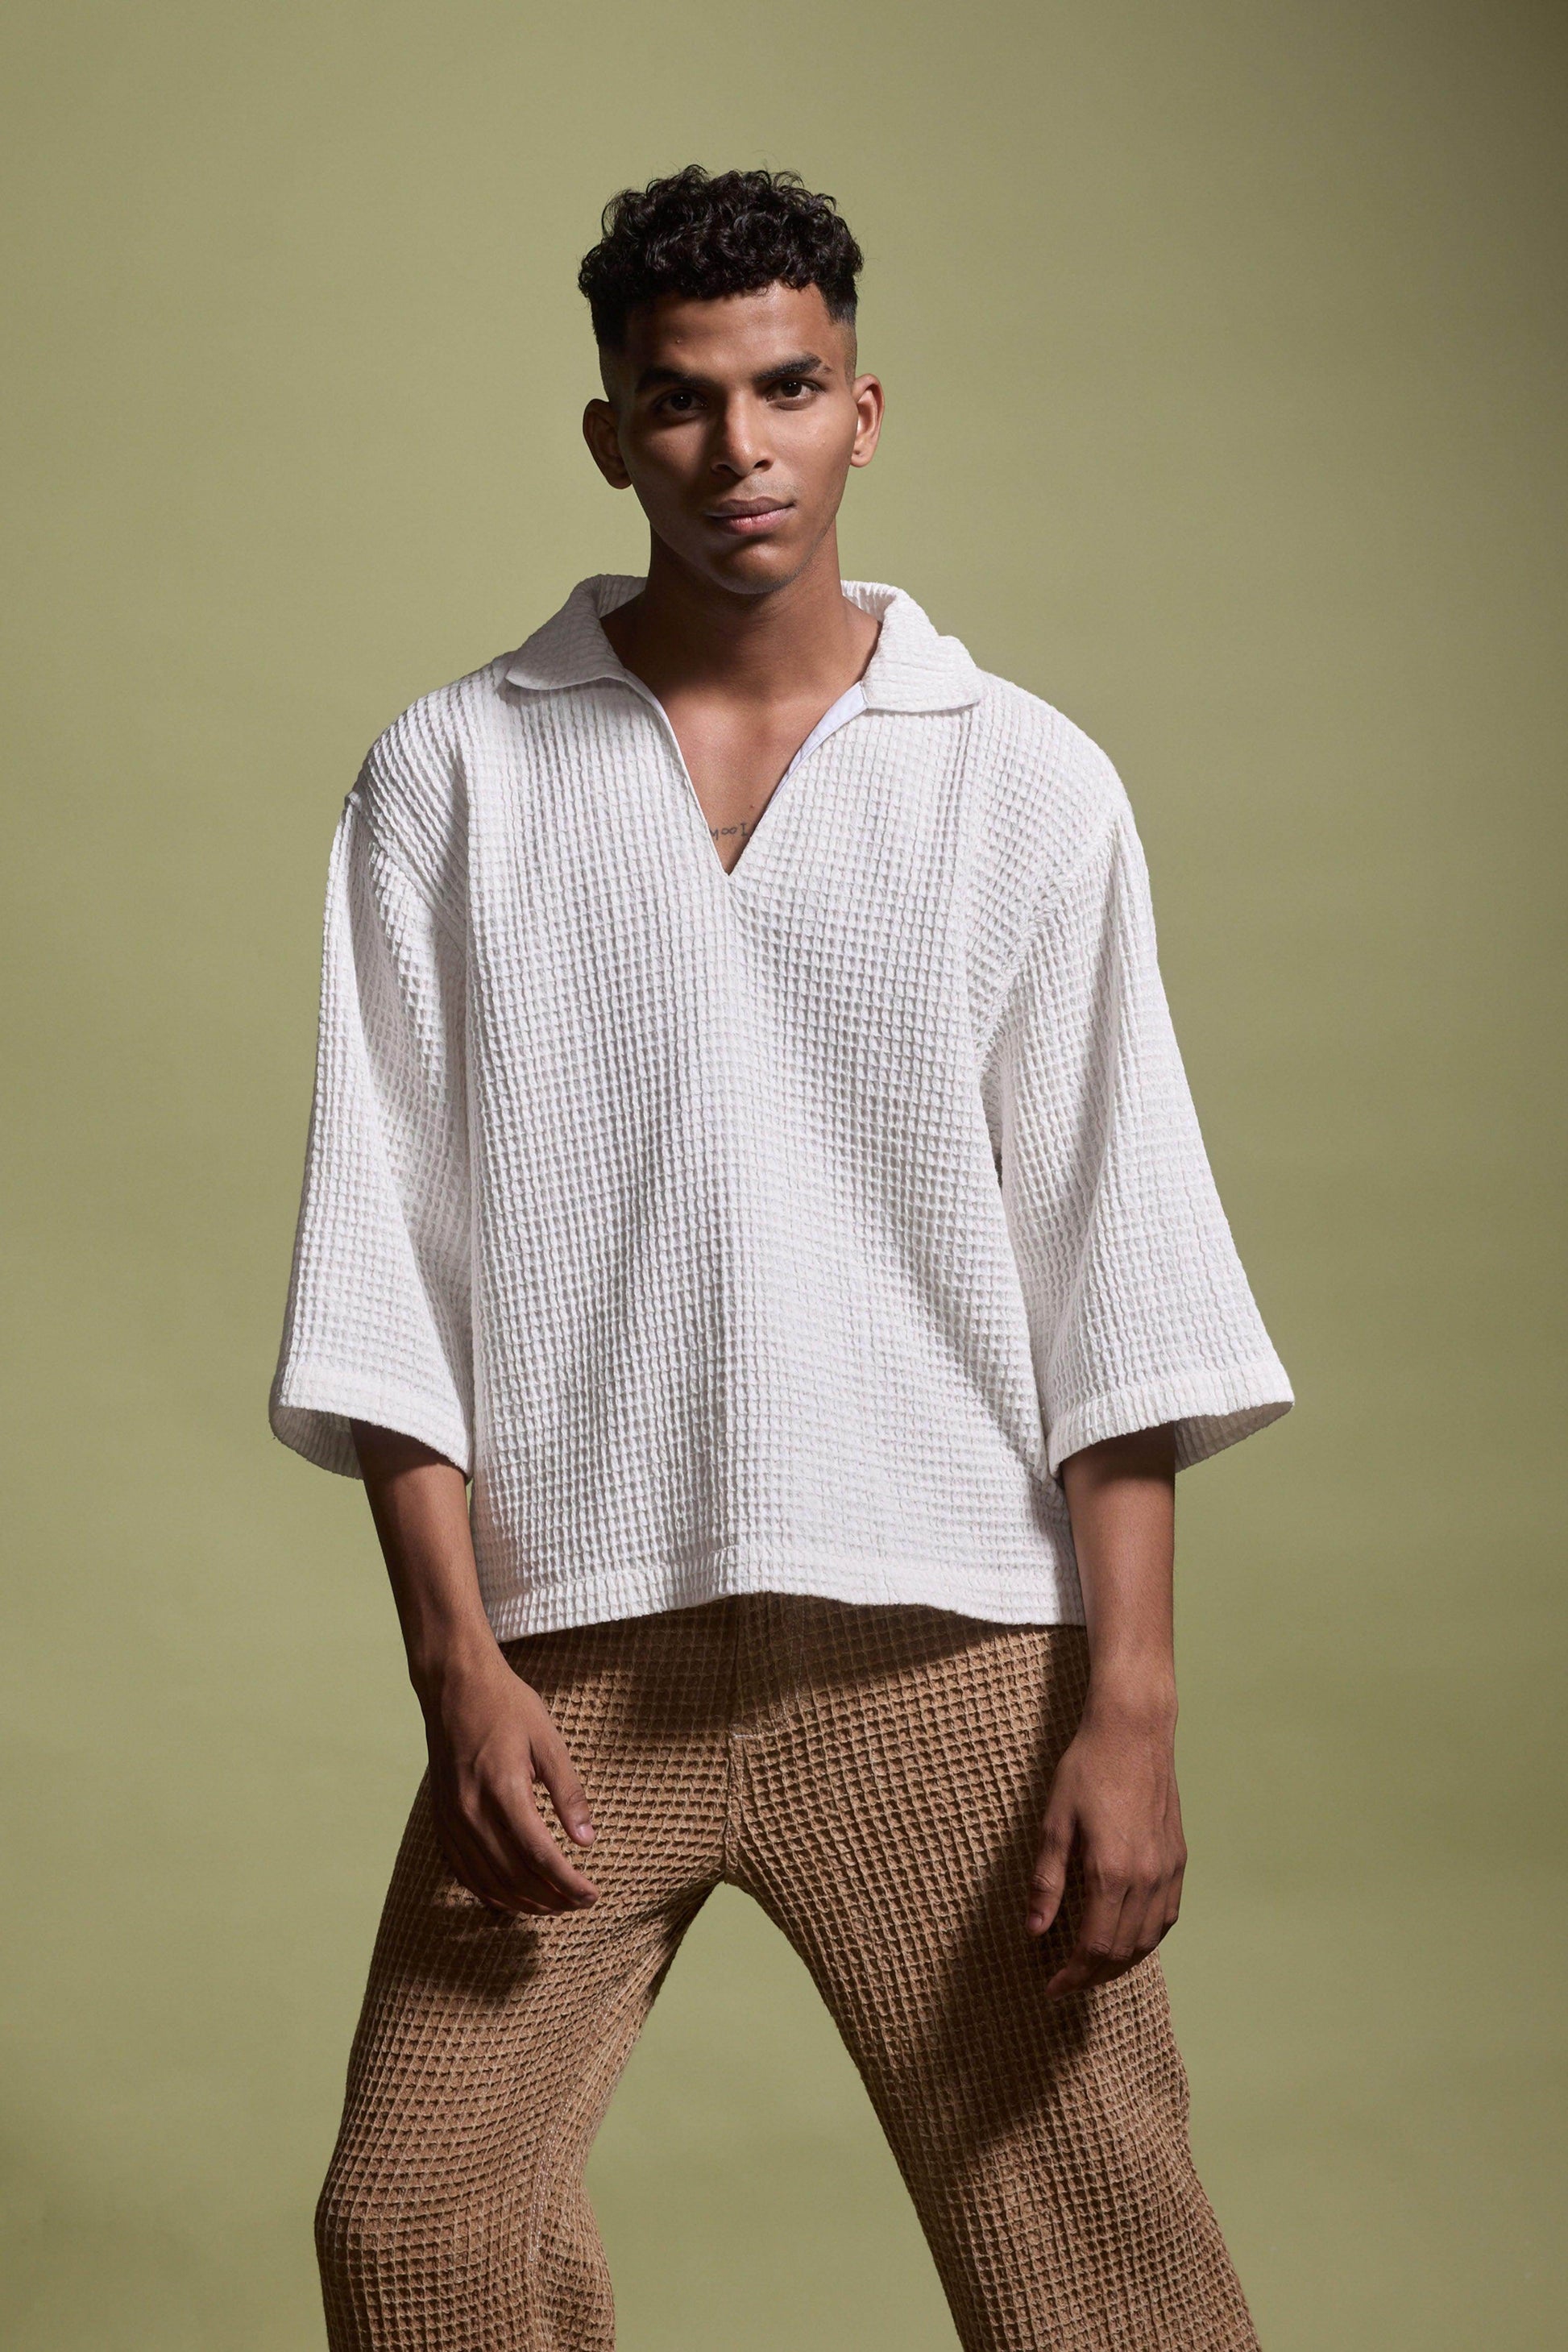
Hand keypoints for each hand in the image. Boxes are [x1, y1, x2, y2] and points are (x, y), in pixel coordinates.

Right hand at [419, 1648, 600, 1917]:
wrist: (454, 1686)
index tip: (592, 1895)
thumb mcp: (548, 1740)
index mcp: (503, 1789)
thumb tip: (587, 1840)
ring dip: (525, 1903)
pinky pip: (465, 1872)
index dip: (568, 1883)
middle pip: (515, 1876)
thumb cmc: (506, 1706)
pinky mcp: (443, 1821)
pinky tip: (513, 1898)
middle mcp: (472, 1812)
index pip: (540, 1855)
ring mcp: (453, 1820)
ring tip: (555, 1907)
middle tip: (581, 1904)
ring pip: (490, 1881)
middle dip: (552, 1899)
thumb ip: (568, 1792)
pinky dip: (491, 1893)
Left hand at [1025, 1693, 1185, 1997]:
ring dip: (1121, 1962)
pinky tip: (1129, 1939)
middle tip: (1067, 1982)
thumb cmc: (1088, 1769)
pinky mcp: (1178, 1858)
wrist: (1133, 1732)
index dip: (1073, 1975)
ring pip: (1148, 1940)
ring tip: (1094, 1968)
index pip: (1094, 1946)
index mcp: (1111, 1872)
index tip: (1052, 1987)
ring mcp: (1167, 1870)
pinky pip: (1166, 1916)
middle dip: (1093, 1975)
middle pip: (1123, 1951)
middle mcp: (1146, 1878)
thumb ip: (1047, 1880)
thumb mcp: (1054, 1822)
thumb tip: (1034, 1930)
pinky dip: (1146, 1939)